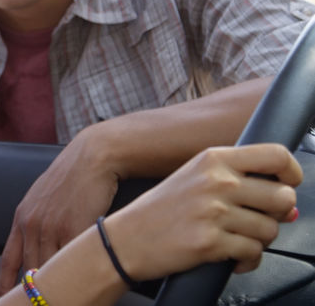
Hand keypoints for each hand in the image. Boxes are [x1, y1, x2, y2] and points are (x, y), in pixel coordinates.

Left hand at [0, 131, 118, 294]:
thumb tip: (34, 245)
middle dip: (33, 290)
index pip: (9, 259)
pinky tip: (76, 285)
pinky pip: (71, 261)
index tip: (3, 299)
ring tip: (60, 298)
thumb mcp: (42, 198)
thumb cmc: (71, 177)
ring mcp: (53, 228)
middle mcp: (33, 224)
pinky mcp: (75, 228)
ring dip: (55, 287)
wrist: (91, 157)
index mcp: (22, 218)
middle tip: (39, 302)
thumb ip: (35, 222)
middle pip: (29, 270)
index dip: (5, 284)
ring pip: (50, 269)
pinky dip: (73, 275)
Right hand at [104, 144, 301, 279]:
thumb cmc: (158, 211)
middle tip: (256, 219)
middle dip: (276, 214)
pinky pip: (253, 253)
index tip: (288, 183)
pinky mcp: (211, 242)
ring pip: (271, 229)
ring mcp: (214, 212)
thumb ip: (239, 184)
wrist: (124, 240)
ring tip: (236, 239)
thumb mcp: (193, 179)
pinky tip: (230, 256)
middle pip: (283, 196)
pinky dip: (246, 260)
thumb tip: (290, 206)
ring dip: (258, 240)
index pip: (275, 155)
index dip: (292, 171)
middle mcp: (215, 182)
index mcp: (212, 159)